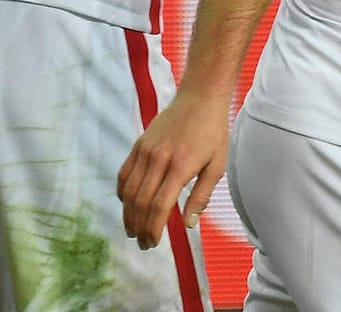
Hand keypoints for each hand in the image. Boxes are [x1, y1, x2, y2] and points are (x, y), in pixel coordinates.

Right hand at [118, 91, 231, 248]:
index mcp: (180, 165)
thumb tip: (188, 224)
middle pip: (141, 202)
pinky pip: (124, 173)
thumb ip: (201, 196)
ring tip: (133, 230)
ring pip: (129, 190)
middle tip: (144, 242)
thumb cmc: (212, 133)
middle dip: (140, 227)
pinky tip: (128, 205)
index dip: (154, 228)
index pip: (160, 205)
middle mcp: (158, 158)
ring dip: (128, 214)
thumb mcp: (217, 165)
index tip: (153, 242)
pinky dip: (123, 193)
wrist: (200, 98)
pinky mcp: (139, 144)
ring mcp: (146, 150)